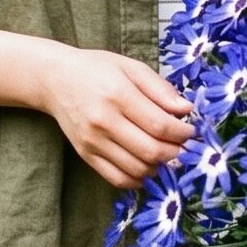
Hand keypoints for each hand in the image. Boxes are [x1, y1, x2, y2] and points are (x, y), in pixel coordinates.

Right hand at [39, 47, 195, 189]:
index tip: (191, 131)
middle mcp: (104, 121)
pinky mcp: (85, 154)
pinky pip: (116, 178)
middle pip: (151, 151)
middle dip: (175, 152)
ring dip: (158, 167)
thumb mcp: (131, 67)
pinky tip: (146, 168)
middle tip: (182, 146)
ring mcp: (93, 141)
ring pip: (136, 169)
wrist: (55, 79)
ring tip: (164, 154)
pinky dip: (137, 179)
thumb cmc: (97, 69)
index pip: (160, 125)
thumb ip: (160, 89)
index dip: (182, 133)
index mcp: (118, 94)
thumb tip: (187, 110)